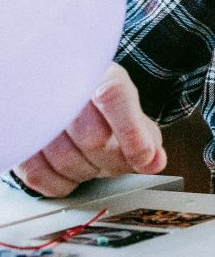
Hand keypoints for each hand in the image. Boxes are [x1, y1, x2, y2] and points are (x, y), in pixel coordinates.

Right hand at [12, 62, 165, 195]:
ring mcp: (36, 114)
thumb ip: (145, 135)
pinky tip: (73, 167)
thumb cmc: (100, 103)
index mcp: (99, 74)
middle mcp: (63, 88)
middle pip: (94, 139)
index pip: (115, 96)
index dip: (131, 132)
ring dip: (88, 171)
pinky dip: (63, 182)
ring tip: (94, 158)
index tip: (145, 158)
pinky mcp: (18, 141)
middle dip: (113, 159)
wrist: (63, 94)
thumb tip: (155, 162)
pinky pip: (40, 177)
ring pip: (67, 161)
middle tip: (118, 158)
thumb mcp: (130, 110)